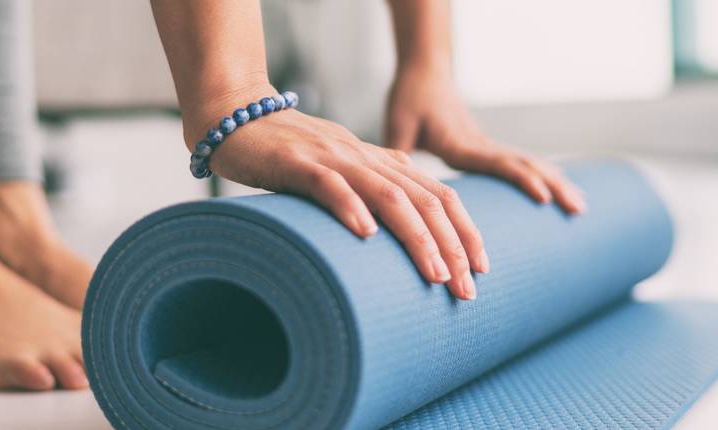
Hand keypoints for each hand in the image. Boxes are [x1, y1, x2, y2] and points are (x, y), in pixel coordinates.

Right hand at [185, 88, 486, 299]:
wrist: (235, 117)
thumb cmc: (287, 154)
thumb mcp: (339, 173)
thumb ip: (368, 193)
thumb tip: (391, 235)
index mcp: (380, 163)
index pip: (438, 195)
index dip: (465, 230)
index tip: (481, 269)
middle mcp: (365, 159)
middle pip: (425, 200)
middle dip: (453, 246)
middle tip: (466, 289)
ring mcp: (333, 159)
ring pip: (389, 195)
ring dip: (417, 236)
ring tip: (435, 273)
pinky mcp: (297, 163)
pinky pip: (329, 185)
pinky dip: (350, 207)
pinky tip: (366, 234)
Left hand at [384, 65, 586, 213]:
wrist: (425, 72)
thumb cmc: (410, 97)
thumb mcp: (398, 122)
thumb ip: (397, 148)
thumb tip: (392, 183)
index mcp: (461, 142)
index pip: (497, 162)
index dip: (521, 179)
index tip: (543, 197)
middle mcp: (480, 144)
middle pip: (524, 165)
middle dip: (552, 187)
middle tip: (578, 210)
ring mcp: (487, 146)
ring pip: (528, 164)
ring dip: (556, 183)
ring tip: (580, 207)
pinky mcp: (487, 148)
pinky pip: (520, 163)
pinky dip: (544, 176)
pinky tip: (559, 190)